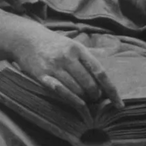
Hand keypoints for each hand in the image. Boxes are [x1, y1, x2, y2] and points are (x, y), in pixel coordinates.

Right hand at [0, 18, 116, 110]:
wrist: (26, 39)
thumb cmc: (54, 45)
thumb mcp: (73, 45)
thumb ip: (89, 59)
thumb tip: (106, 79)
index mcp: (78, 49)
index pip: (100, 72)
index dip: (111, 90)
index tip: (119, 103)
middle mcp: (67, 57)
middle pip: (89, 84)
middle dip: (96, 95)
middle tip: (96, 98)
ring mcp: (54, 67)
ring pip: (76, 90)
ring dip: (85, 99)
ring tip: (87, 100)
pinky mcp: (42, 76)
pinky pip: (60, 91)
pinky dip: (72, 100)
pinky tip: (80, 106)